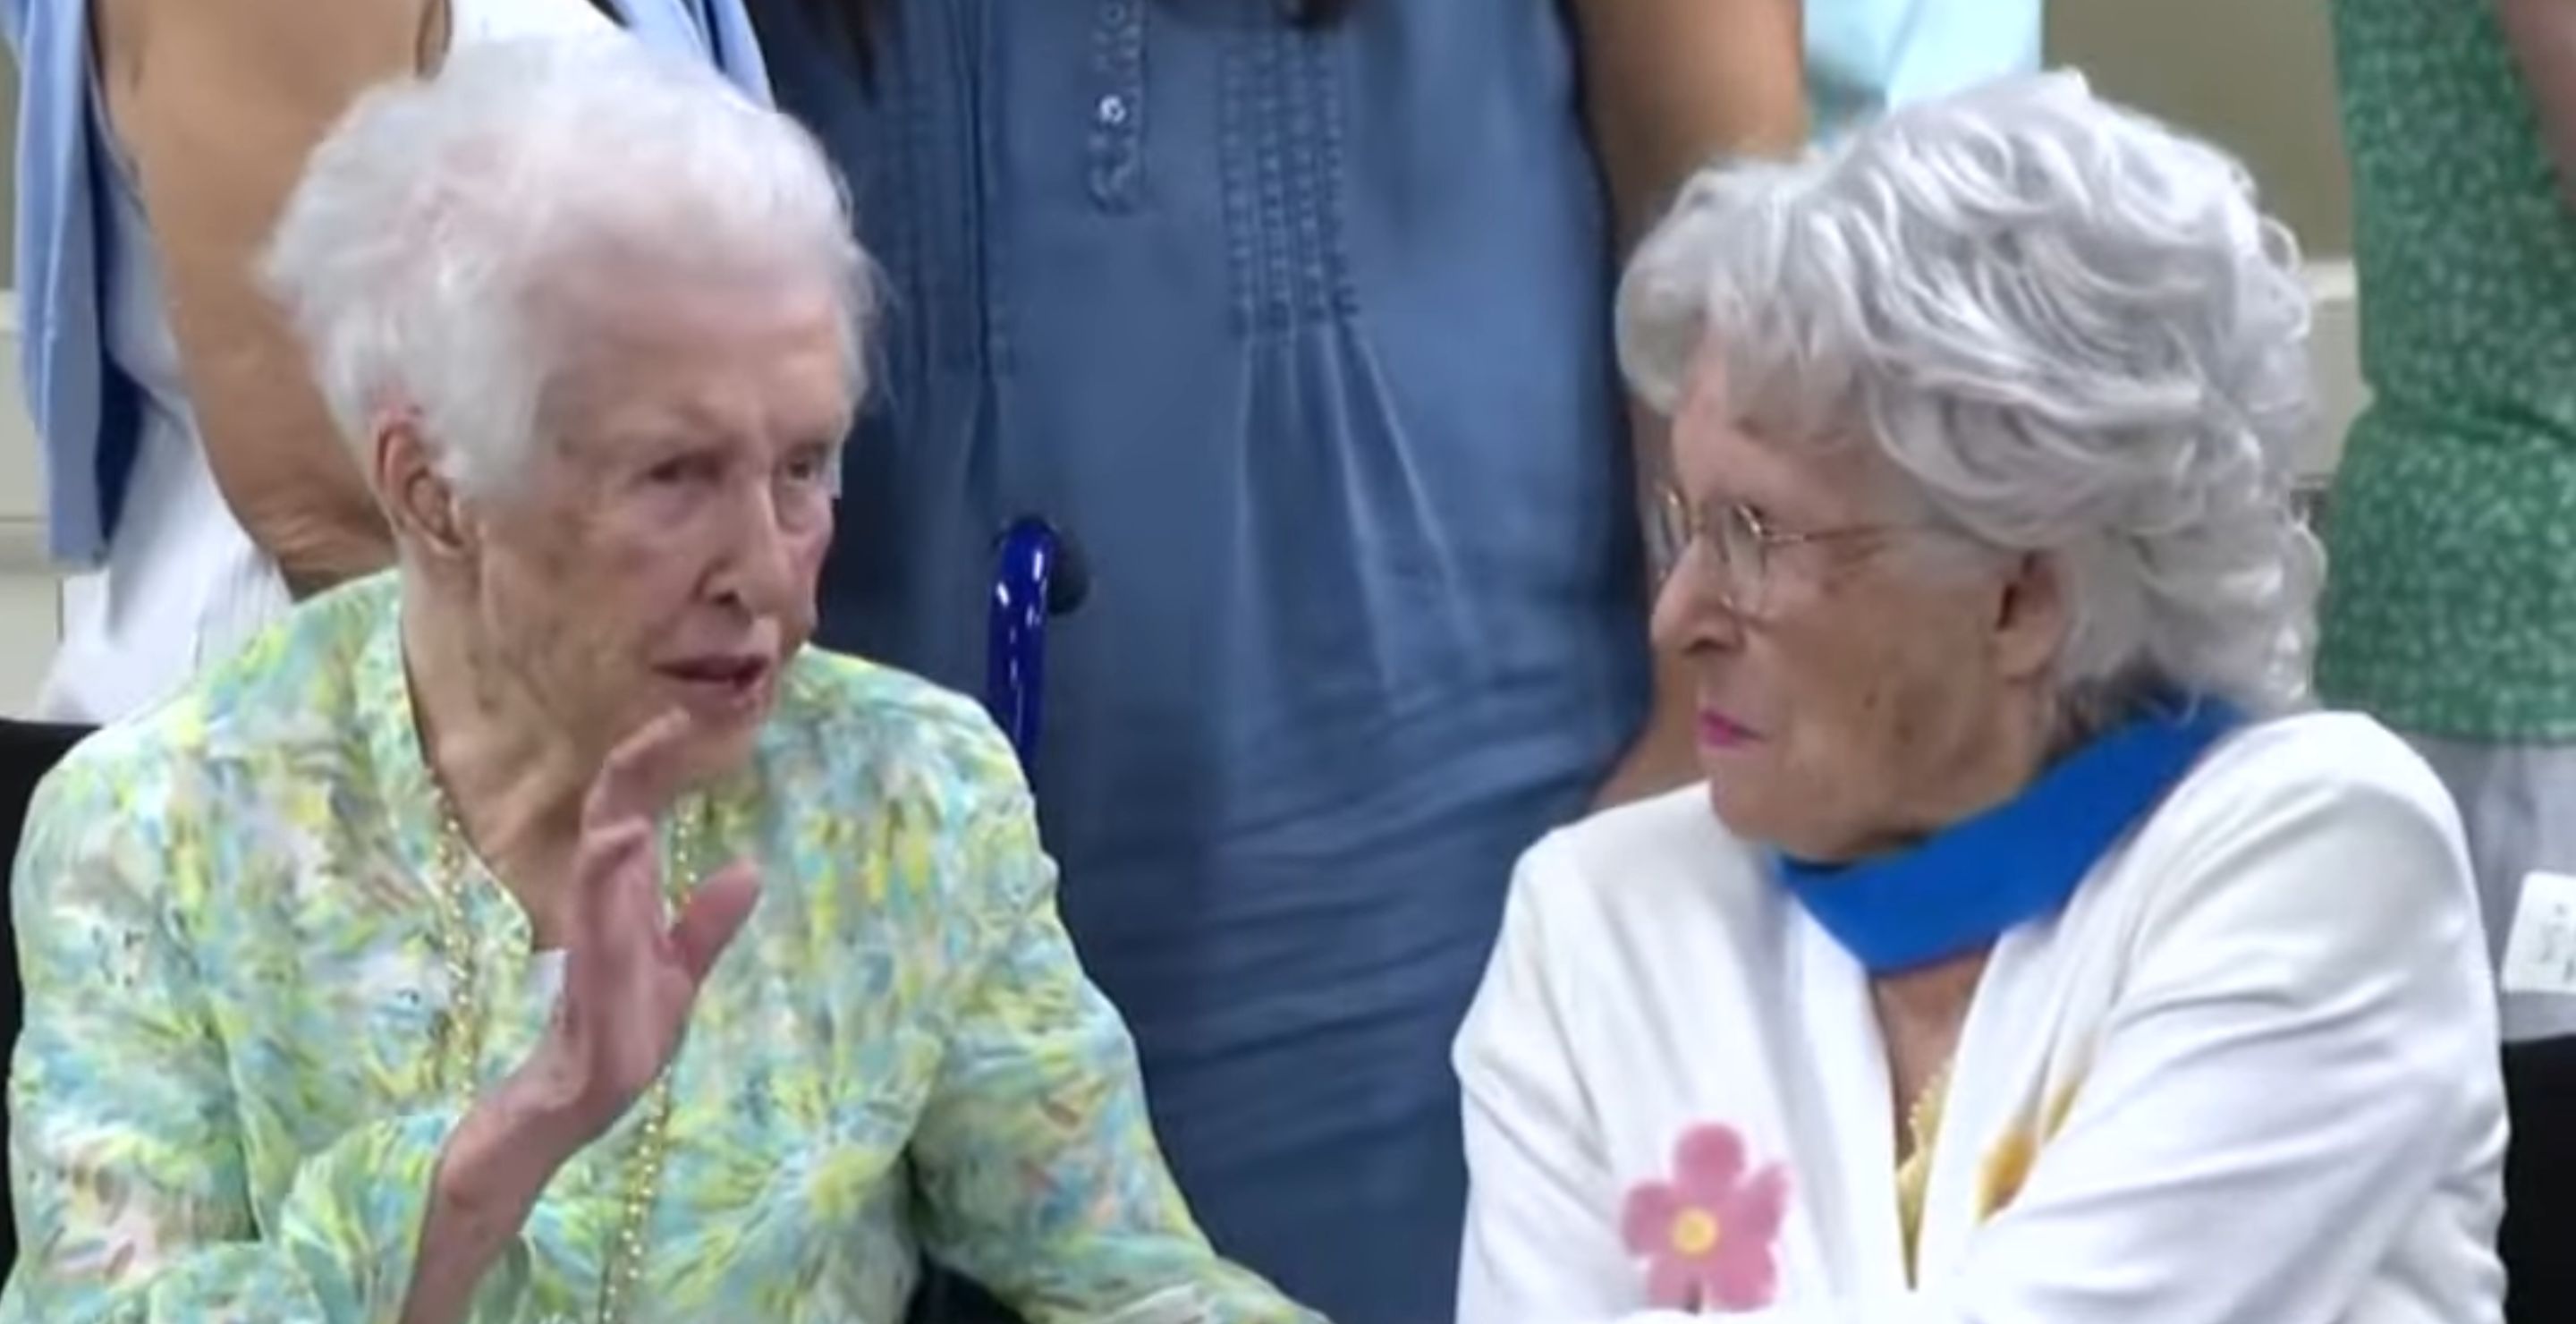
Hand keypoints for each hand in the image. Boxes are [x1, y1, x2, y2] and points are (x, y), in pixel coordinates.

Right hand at [506, 709, 762, 1152]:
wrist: (567, 1108)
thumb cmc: (615, 1039)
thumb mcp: (678, 976)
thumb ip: (706, 925)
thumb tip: (749, 868)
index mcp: (624, 896)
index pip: (635, 809)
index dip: (661, 760)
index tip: (702, 712)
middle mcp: (601, 902)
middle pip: (614, 812)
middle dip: (645, 758)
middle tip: (684, 710)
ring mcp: (590, 936)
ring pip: (599, 853)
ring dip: (625, 800)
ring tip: (654, 750)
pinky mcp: (585, 980)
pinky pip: (592, 922)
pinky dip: (607, 878)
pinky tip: (626, 840)